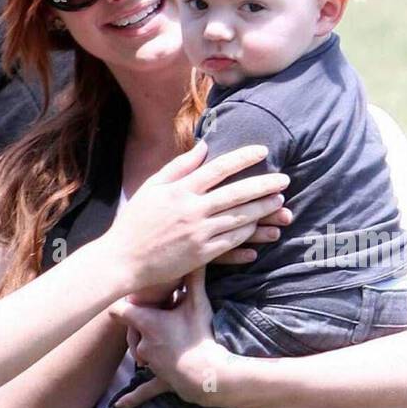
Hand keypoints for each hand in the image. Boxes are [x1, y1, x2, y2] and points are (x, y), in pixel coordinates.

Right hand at [107, 141, 288, 294]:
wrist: (123, 261)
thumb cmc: (134, 222)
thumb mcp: (152, 188)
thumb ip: (178, 167)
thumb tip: (204, 146)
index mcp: (179, 191)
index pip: (219, 168)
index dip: (243, 158)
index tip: (263, 151)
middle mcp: (191, 211)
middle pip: (236, 193)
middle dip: (264, 184)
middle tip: (284, 179)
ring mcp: (198, 234)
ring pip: (239, 218)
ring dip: (262, 209)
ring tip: (279, 201)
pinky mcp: (201, 255)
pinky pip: (232, 241)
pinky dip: (248, 233)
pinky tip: (259, 226)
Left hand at [109, 269, 237, 407]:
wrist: (207, 374)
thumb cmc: (200, 336)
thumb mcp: (198, 304)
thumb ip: (194, 278)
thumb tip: (195, 252)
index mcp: (146, 323)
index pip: (119, 309)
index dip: (124, 303)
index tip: (129, 298)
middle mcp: (141, 344)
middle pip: (130, 330)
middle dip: (141, 324)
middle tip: (161, 315)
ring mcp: (149, 364)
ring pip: (140, 353)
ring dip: (147, 347)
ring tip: (168, 340)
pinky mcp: (159, 381)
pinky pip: (143, 391)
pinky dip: (132, 398)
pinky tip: (118, 405)